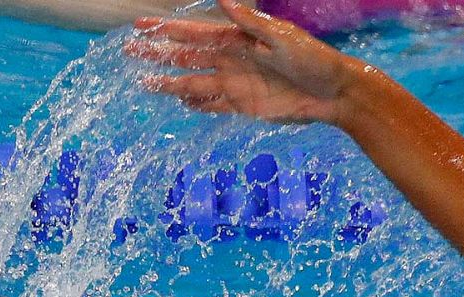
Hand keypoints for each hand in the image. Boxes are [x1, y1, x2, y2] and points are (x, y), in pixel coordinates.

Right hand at [126, 0, 356, 125]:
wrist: (334, 93)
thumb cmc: (312, 60)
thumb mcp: (282, 37)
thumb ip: (250, 23)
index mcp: (238, 39)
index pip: (195, 32)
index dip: (167, 30)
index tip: (140, 27)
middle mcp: (232, 60)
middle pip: (187, 56)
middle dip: (159, 54)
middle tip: (129, 51)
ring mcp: (237, 84)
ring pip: (195, 82)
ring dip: (170, 82)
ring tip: (145, 83)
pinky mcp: (245, 106)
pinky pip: (214, 104)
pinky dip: (198, 104)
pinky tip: (179, 101)